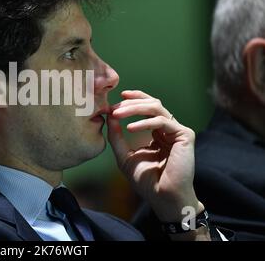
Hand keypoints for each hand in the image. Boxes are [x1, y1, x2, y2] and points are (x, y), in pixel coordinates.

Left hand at [107, 90, 202, 221]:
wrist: (162, 197)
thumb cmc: (146, 181)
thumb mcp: (125, 156)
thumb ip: (117, 137)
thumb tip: (110, 117)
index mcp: (158, 132)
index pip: (148, 107)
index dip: (134, 99)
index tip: (117, 98)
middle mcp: (169, 129)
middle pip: (151, 104)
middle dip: (130, 103)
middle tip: (113, 107)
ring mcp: (177, 131)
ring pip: (156, 107)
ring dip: (134, 108)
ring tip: (117, 113)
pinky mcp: (184, 135)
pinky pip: (162, 121)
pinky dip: (144, 122)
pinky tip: (130, 128)